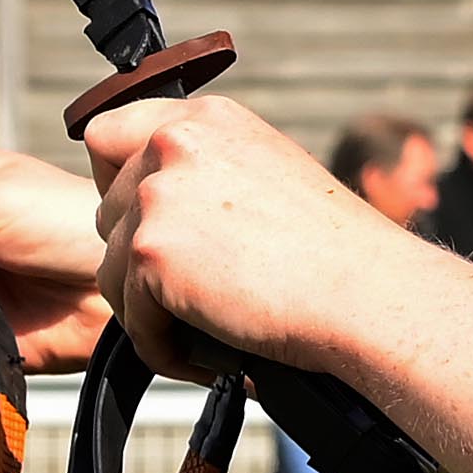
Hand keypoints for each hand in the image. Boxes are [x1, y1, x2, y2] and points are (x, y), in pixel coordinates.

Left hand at [85, 92, 413, 383]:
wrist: (367, 291)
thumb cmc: (336, 250)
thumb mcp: (269, 174)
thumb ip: (208, 172)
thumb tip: (161, 205)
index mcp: (208, 118)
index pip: (108, 132)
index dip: (115, 181)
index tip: (144, 218)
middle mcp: (176, 141)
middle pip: (106, 208)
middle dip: (139, 256)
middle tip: (187, 291)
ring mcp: (158, 192)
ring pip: (110, 266)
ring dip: (148, 307)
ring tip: (202, 331)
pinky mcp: (150, 250)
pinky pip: (130, 315)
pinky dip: (162, 345)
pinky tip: (206, 353)